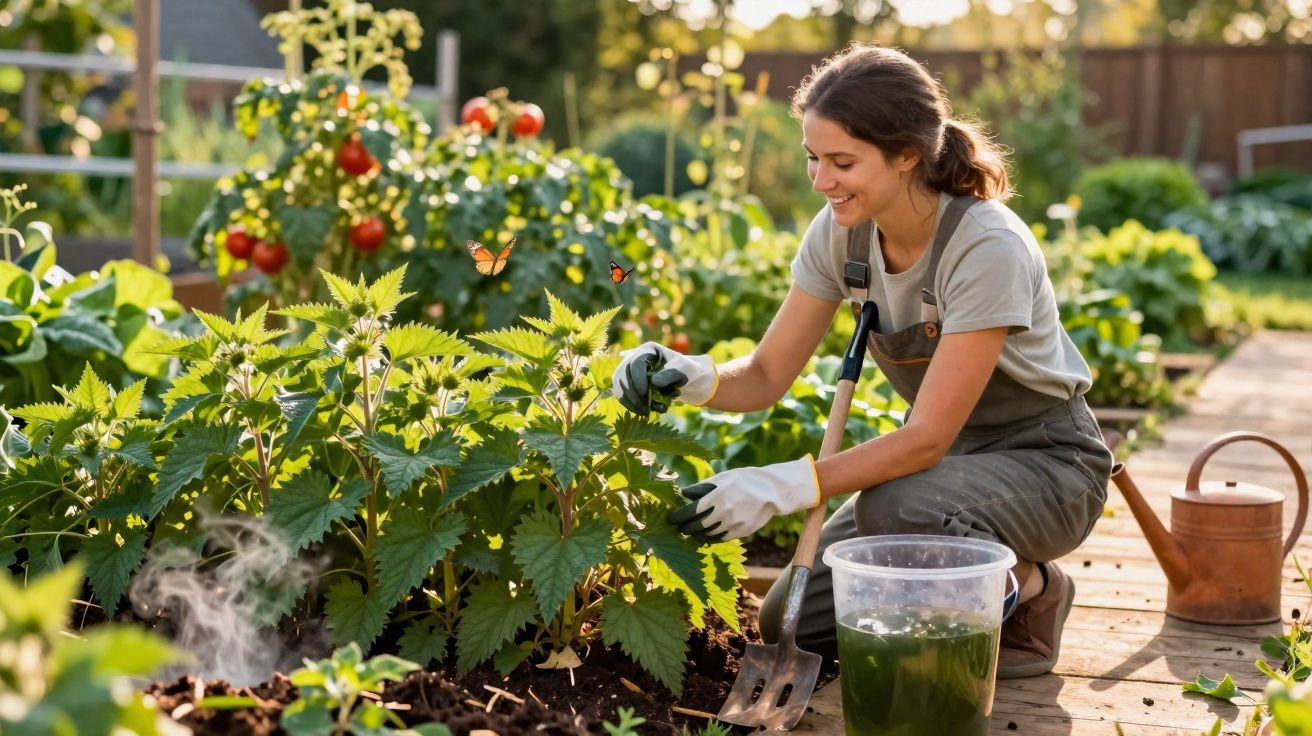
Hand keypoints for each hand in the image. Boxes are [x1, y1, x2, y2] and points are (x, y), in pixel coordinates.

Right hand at [611, 341, 717, 415]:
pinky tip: (640, 411)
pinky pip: (621, 393)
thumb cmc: (688, 372)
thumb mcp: (687, 370)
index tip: (645, 394)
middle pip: (623, 373)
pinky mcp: (628, 382)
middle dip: (632, 393)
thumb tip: (654, 382)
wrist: (687, 380)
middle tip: (645, 408)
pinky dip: (628, 404)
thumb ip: (673, 373)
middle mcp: (635, 357)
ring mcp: (629, 370)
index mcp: (649, 350)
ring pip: (618, 384)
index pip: (635, 362)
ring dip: (629, 400)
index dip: (638, 379)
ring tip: (644, 411)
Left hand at [668, 455, 820, 539]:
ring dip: (698, 534)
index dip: (678, 517)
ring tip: (692, 531)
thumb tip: (684, 493)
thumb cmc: (746, 480)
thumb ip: (703, 487)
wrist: (773, 491)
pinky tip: (707, 534)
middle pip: (697, 526)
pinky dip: (712, 537)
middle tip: (680, 528)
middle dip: (686, 528)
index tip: (671, 519)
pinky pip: (722, 538)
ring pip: (709, 534)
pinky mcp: (742, 532)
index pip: (691, 511)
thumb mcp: (724, 478)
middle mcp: (723, 512)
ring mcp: (733, 523)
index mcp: (717, 496)